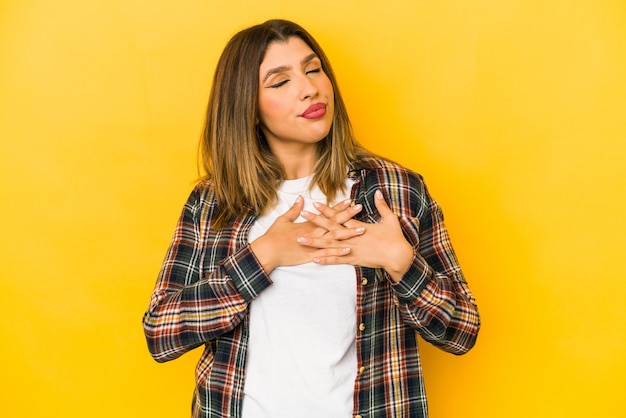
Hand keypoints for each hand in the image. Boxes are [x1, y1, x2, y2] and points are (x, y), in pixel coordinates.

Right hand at [249, 196, 364, 272]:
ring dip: (348, 233)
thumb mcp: (283, 219)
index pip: (326, 214)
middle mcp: (313, 232)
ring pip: (333, 237)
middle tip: (360, 208)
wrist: (267, 251)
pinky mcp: (310, 255)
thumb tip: (301, 198)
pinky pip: (326, 253)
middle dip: (348, 215)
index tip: (349, 201)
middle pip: (333, 222)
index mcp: (307, 223)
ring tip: (361, 229)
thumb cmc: (273, 236)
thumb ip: (294, 209)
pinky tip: (348, 249)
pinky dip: (337, 251)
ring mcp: (313, 244)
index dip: (338, 207)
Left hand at [298, 190, 413, 282]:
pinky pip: (337, 260)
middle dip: (315, 222)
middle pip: (331, 228)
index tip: (315, 204)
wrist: (398, 256)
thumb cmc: (395, 238)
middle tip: (303, 215)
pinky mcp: (354, 260)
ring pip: (330, 245)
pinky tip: (314, 259)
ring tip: (300, 239)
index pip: (340, 217)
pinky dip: (326, 259)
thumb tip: (378, 191)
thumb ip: (382, 205)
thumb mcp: (390, 219)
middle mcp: (352, 237)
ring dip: (315, 242)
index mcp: (359, 226)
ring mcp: (352, 249)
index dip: (327, 210)